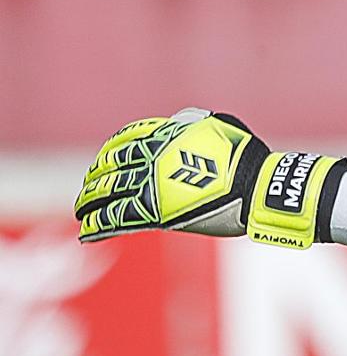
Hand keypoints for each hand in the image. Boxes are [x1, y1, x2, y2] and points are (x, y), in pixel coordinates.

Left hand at [74, 108, 346, 248]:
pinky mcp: (155, 213)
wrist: (256, 187)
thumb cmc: (246, 157)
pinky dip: (98, 226)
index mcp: (166, 135)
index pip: (125, 140)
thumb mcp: (222, 125)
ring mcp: (151, 185)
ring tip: (82, 210)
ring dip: (89, 201)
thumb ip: (195, 124)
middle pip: (110, 167)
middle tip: (89, 189)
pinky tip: (87, 232)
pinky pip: (117, 219)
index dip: (110, 152)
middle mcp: (152, 157)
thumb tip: (180, 123)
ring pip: (107, 192)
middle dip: (95, 178)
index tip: (104, 161)